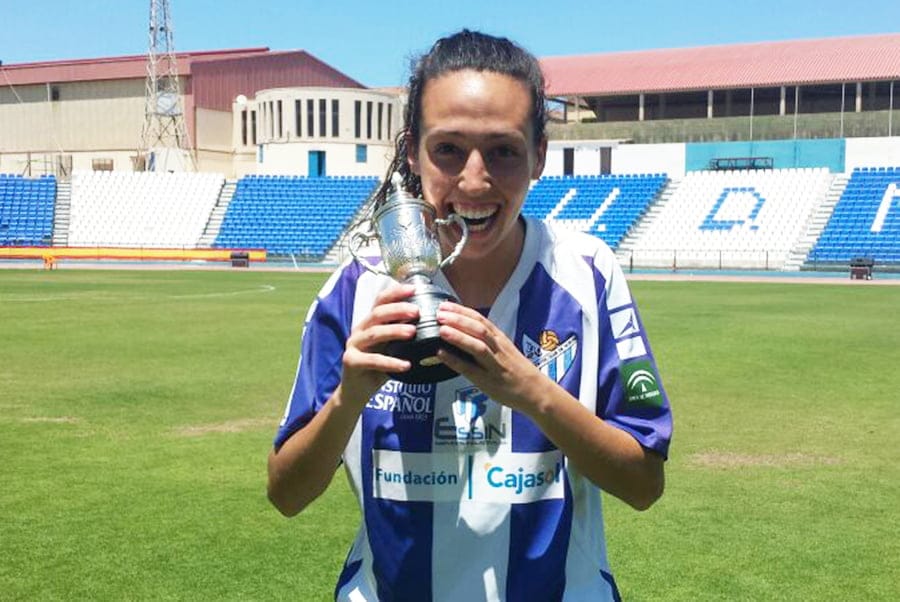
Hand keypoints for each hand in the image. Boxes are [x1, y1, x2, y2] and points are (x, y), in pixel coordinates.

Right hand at [340, 283, 418, 407]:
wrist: (356, 392)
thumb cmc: (378, 367)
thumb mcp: (391, 348)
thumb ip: (403, 336)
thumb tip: (432, 326)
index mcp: (369, 323)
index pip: (380, 301)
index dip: (395, 293)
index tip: (414, 289)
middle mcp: (360, 330)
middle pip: (377, 314)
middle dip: (398, 310)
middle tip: (417, 312)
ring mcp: (354, 345)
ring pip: (374, 334)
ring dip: (394, 331)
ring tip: (413, 333)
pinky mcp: (351, 361)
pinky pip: (373, 360)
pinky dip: (390, 362)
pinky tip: (406, 365)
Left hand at [435, 301, 542, 411]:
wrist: (535, 391)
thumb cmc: (516, 370)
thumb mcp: (503, 349)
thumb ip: (486, 340)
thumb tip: (461, 330)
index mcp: (500, 338)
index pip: (480, 319)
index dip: (462, 311)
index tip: (445, 305)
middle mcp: (498, 348)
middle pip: (479, 329)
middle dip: (459, 320)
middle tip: (440, 313)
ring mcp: (494, 365)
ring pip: (477, 346)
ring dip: (459, 337)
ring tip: (442, 330)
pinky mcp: (489, 381)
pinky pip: (470, 369)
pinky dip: (455, 361)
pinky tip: (442, 354)